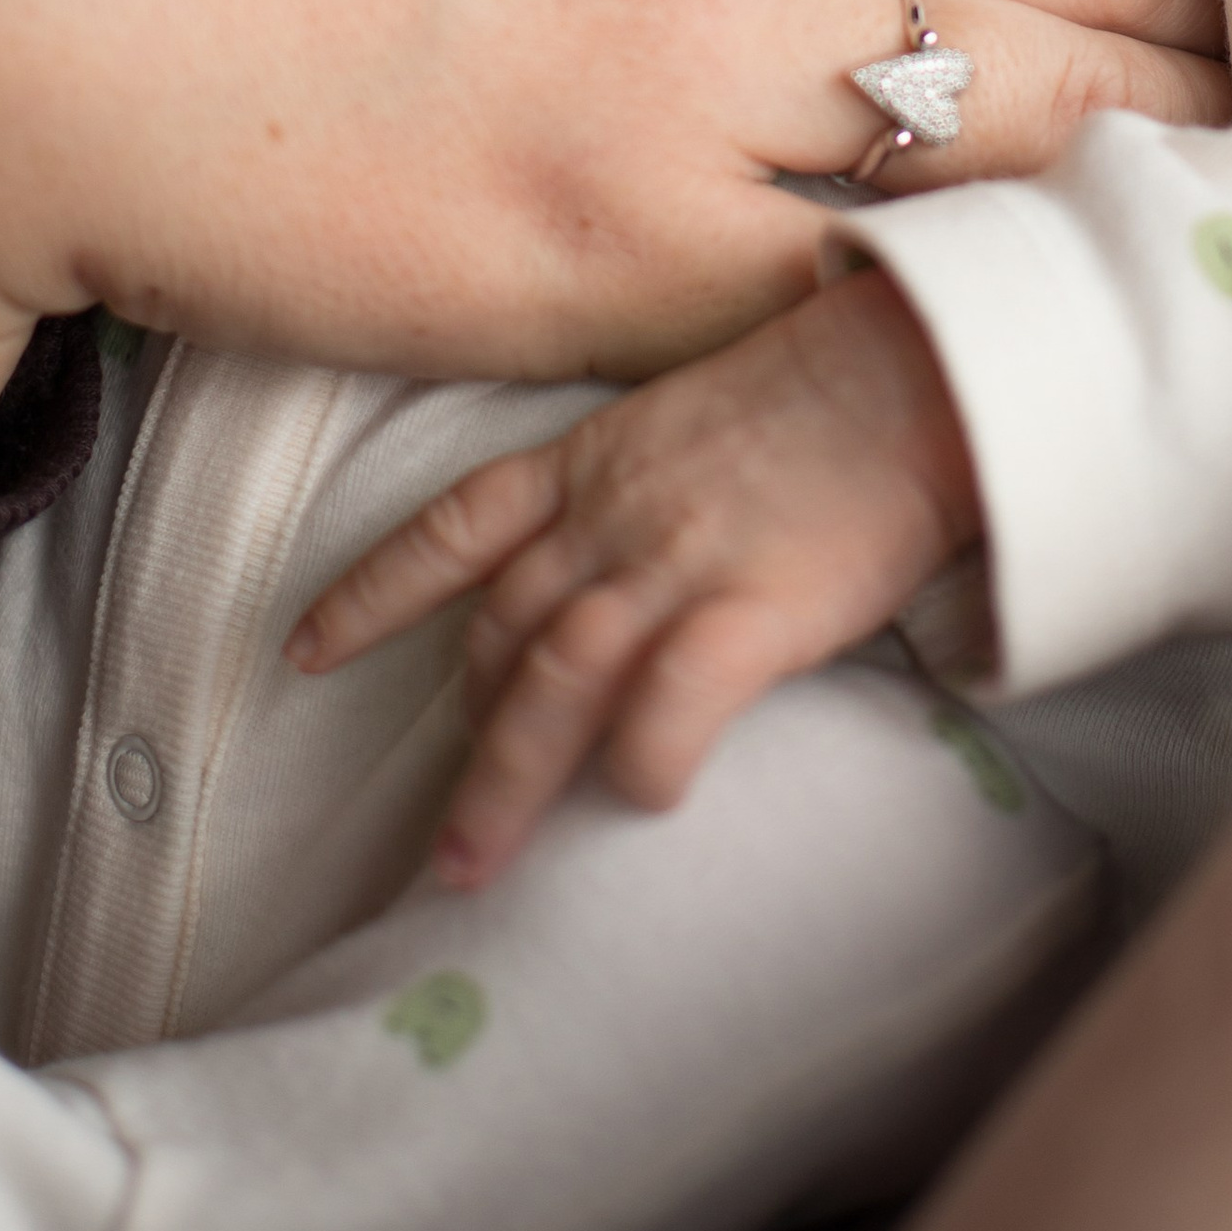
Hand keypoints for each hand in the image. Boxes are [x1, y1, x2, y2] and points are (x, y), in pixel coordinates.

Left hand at [293, 269, 975, 880]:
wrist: (927, 361)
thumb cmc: (844, 377)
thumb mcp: (708, 410)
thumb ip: (657, 481)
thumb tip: (641, 553)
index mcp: (596, 457)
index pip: (455, 526)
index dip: (372, 593)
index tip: (303, 650)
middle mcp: (613, 513)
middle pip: (499, 636)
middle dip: (461, 735)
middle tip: (436, 839)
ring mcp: (675, 559)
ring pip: (552, 683)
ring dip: (505, 783)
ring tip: (472, 869)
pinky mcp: (751, 606)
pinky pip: (669, 704)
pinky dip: (643, 760)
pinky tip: (640, 803)